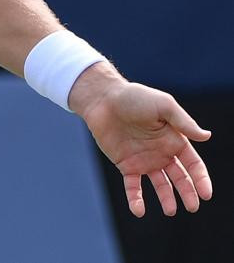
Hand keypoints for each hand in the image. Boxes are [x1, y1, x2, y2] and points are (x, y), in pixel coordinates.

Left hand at [71, 64, 212, 216]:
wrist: (102, 99)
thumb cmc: (134, 97)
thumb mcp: (162, 105)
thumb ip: (183, 121)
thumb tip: (207, 136)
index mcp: (174, 140)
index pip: (193, 164)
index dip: (201, 179)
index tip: (206, 194)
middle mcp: (162, 153)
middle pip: (180, 177)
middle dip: (188, 193)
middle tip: (193, 207)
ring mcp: (144, 160)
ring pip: (160, 184)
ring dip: (166, 198)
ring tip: (170, 211)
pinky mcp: (125, 164)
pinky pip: (133, 186)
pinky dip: (136, 199)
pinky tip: (139, 210)